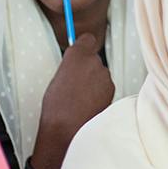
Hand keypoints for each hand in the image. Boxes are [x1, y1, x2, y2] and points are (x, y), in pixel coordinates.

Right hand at [30, 34, 114, 168]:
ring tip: (81, 98)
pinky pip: (105, 87)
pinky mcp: (112, 88)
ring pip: (100, 74)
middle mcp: (93, 61)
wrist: (66, 129)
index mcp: (76, 55)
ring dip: (95, 82)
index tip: (82, 53)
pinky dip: (100, 93)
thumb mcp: (57, 79)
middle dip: (88, 68)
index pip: (88, 39)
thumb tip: (77, 62)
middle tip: (76, 83)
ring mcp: (104, 75)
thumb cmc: (55, 106)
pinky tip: (89, 104)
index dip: (84, 47)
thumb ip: (70, 65)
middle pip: (94, 59)